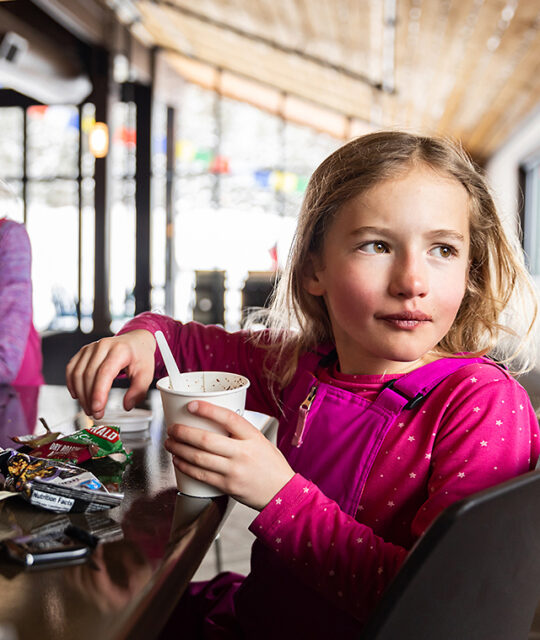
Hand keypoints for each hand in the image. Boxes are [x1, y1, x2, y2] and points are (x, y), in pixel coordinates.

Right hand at [66, 330, 155, 418]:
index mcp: (120, 350)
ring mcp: (91, 348)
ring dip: (81, 395)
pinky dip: (72, 384)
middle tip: (96, 413)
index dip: (98, 393)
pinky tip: (78, 395)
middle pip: (89, 375)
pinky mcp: (83, 352)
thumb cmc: (139, 356)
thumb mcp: (147, 373)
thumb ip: (138, 391)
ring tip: (89, 408)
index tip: (98, 409)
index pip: (104, 373)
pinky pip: (71, 369)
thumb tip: (127, 406)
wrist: (135, 341)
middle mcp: (103, 346)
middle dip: (89, 398)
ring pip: (78, 374)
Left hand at [165, 401, 294, 510]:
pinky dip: (186, 467)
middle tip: (172, 428)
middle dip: (183, 432)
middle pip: (206, 440)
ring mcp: (234, 471)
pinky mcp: (227, 486)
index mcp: (252, 437)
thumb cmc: (272, 466)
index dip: (207, 410)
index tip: (191, 405)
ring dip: (179, 449)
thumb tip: (215, 421)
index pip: (228, 418)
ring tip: (170, 443)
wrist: (282, 493)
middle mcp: (242, 453)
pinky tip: (178, 461)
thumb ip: (241, 433)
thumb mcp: (262, 441)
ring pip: (199, 458)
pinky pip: (201, 475)